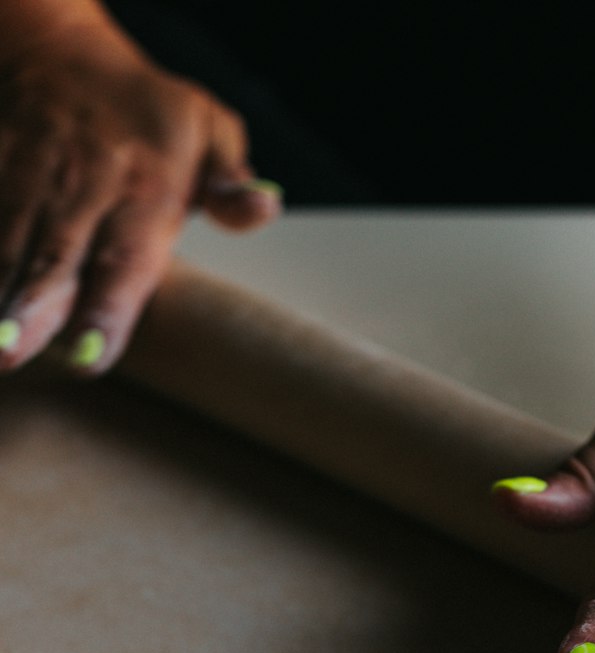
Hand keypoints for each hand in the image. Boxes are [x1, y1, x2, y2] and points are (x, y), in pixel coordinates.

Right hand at [0, 13, 279, 374]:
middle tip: (10, 356)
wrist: (58, 48)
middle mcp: (85, 185)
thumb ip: (229, 183)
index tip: (90, 357)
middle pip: (57, 256)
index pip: (126, 257)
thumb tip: (263, 206)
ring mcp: (32, 176)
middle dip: (33, 308)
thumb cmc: (150, 114)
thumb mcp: (208, 129)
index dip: (107, 308)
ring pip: (11, 239)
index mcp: (147, 186)